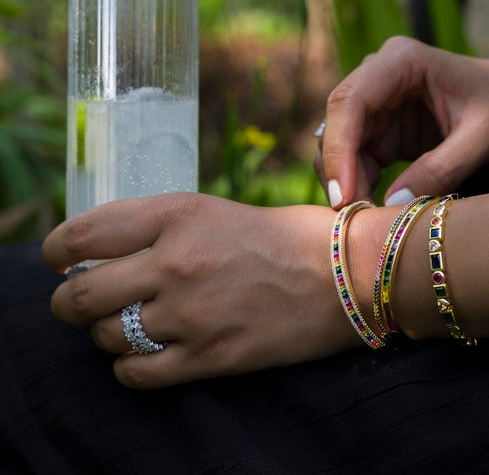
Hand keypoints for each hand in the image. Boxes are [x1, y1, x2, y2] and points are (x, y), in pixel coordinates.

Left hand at [43, 193, 354, 388]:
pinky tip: (142, 355)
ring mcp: (190, 313)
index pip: (82, 236)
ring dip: (105, 333)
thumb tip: (100, 251)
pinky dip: (128, 367)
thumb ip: (155, 226)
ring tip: (125, 324)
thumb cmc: (278, 235)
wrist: (340, 273)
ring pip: (105, 336)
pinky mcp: (209, 357)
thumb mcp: (212, 208)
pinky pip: (136, 373)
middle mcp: (175, 262)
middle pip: (80, 295)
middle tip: (79, 301)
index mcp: (176, 214)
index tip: (55, 261)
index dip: (54, 252)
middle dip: (68, 302)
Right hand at [315, 36, 488, 205]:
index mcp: (400, 60)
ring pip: (340, 141)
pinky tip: (374, 201)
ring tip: (367, 211)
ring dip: (347, 177)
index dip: (339, 146)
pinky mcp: (378, 125)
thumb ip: (442, 168)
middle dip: (339, 167)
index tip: (342, 192)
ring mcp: (375, 100)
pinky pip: (354, 154)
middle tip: (351, 211)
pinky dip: (358, 180)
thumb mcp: (482, 136)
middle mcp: (377, 74)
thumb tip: (393, 203)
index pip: (351, 101)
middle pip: (338, 121)